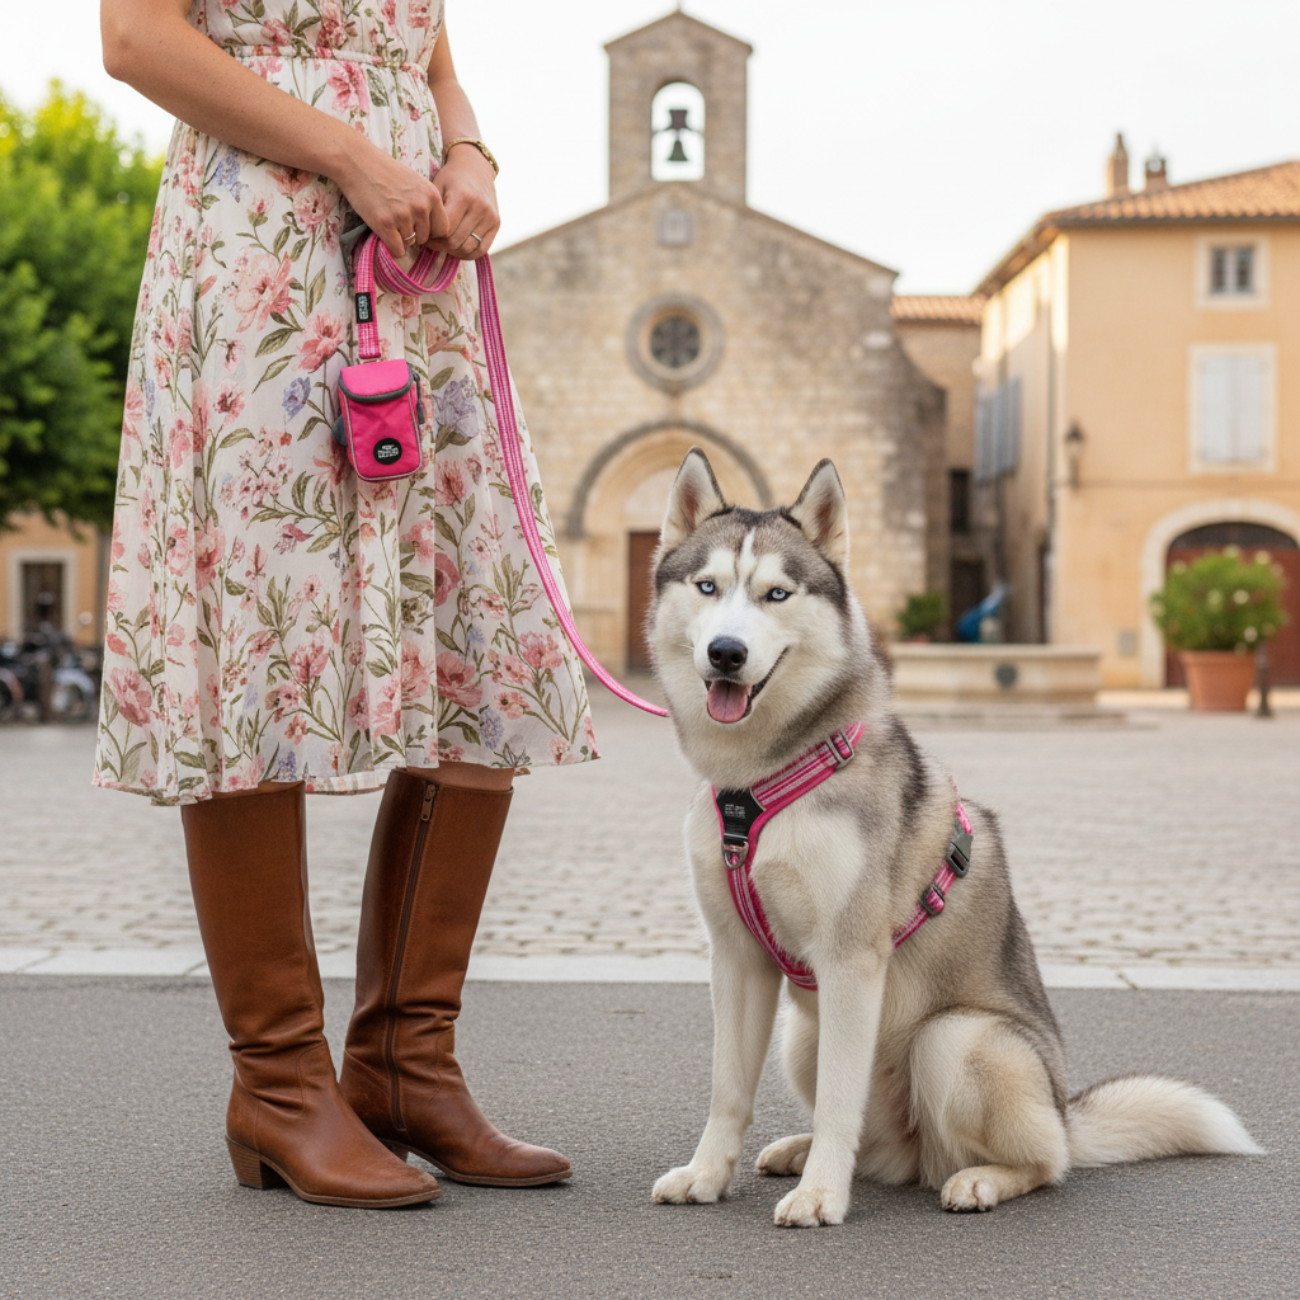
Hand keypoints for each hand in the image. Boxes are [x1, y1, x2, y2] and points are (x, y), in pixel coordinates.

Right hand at [336, 140, 450, 259]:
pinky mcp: (385, 224)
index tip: (419, 225)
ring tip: (387, 216)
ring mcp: (403, 216)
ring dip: (399, 236)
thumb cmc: (385, 172)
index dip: (431, 230)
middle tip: (397, 218)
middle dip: (413, 234)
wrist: (356, 161)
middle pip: (425, 238)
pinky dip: (391, 246)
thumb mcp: (416, 182)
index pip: (443, 229)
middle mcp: (421, 206)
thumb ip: (427, 203)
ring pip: (409, 243)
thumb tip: (436, 232)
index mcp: (432, 195)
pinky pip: (398, 250)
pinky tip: (383, 230)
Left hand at [429, 147, 498, 259]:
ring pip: (467, 249)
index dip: (432, 237)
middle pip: (455, 241)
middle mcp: (480, 208)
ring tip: (444, 244)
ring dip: (453, 251)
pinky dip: (467, 253)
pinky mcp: (496, 224)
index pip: (445, 230)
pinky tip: (457, 248)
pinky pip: (481, 250)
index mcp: (463, 197)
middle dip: (440, 244)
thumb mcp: (437, 187)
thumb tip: (424, 236)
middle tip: (432, 241)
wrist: (475, 167)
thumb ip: (433, 212)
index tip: (425, 234)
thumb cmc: (450, 178)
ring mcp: (490, 217)